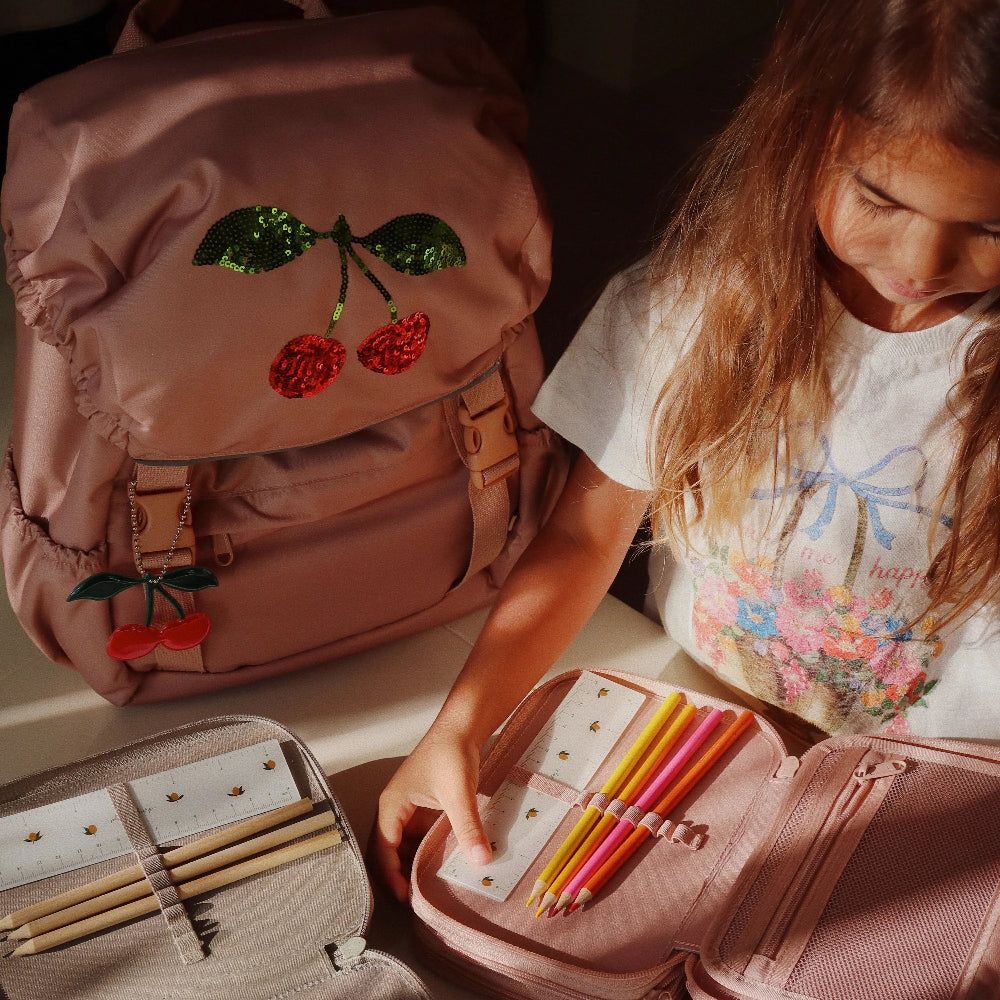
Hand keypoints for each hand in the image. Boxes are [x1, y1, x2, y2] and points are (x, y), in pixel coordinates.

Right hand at [374, 723, 490, 901]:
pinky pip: (422, 835)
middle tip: (418, 898)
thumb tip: (480, 859)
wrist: (463, 725)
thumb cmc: (451, 752)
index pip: (384, 849)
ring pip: (407, 844)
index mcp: (392, 804)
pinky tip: (443, 862)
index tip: (407, 897)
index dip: (392, 875)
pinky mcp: (426, 806)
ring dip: (415, 864)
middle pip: (391, 850)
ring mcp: (411, 807)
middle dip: (401, 874)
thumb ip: (467, 827)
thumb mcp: (458, 794)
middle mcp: (396, 808)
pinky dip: (428, 850)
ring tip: (430, 886)